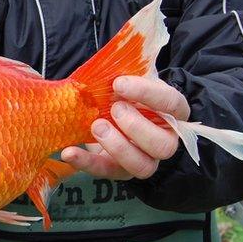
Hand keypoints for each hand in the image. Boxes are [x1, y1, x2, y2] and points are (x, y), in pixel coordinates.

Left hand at [61, 75, 189, 179]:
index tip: (119, 83)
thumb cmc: (125, 93)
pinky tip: (69, 152)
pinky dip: (86, 163)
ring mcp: (144, 159)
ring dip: (118, 147)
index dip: (148, 93)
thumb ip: (124, 74)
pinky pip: (107, 171)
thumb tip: (105, 70)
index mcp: (173, 113)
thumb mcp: (129, 79)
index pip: (172, 103)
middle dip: (136, 127)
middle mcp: (165, 140)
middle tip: (114, 109)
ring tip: (96, 126)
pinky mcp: (119, 170)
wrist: (111, 111)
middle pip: (164, 145)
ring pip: (142, 166)